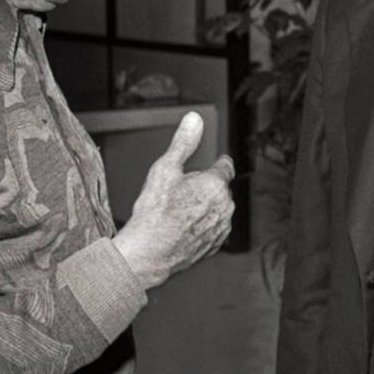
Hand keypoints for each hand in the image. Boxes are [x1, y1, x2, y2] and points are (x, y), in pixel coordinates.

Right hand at [113, 112, 235, 289]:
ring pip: (217, 208)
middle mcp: (224, 206)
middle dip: (204, 187)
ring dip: (204, 206)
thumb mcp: (165, 169)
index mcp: (215, 184)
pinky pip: (213, 228)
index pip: (225, 166)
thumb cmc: (154, 213)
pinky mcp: (215, 244)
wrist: (149, 253)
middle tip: (181, 192)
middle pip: (219, 188)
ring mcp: (222, 227)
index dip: (218, 163)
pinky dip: (202, 225)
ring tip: (179, 212)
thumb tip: (194, 120)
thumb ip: (183, 143)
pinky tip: (182, 227)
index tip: (217, 162)